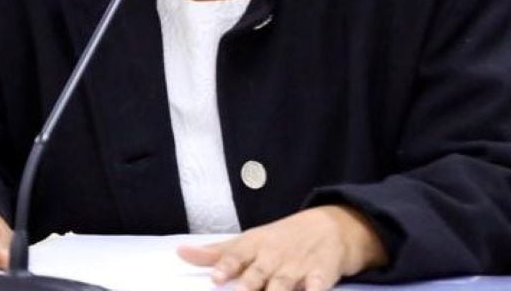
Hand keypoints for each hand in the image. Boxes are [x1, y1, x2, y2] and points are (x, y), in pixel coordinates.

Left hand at [177, 205, 385, 290]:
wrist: (330, 226)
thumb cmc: (281, 239)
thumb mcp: (249, 240)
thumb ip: (216, 252)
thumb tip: (180, 253)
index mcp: (255, 246)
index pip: (237, 256)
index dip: (226, 267)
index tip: (215, 278)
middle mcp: (274, 256)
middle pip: (258, 275)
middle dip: (248, 287)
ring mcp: (298, 266)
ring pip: (284, 285)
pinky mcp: (322, 275)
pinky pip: (317, 287)